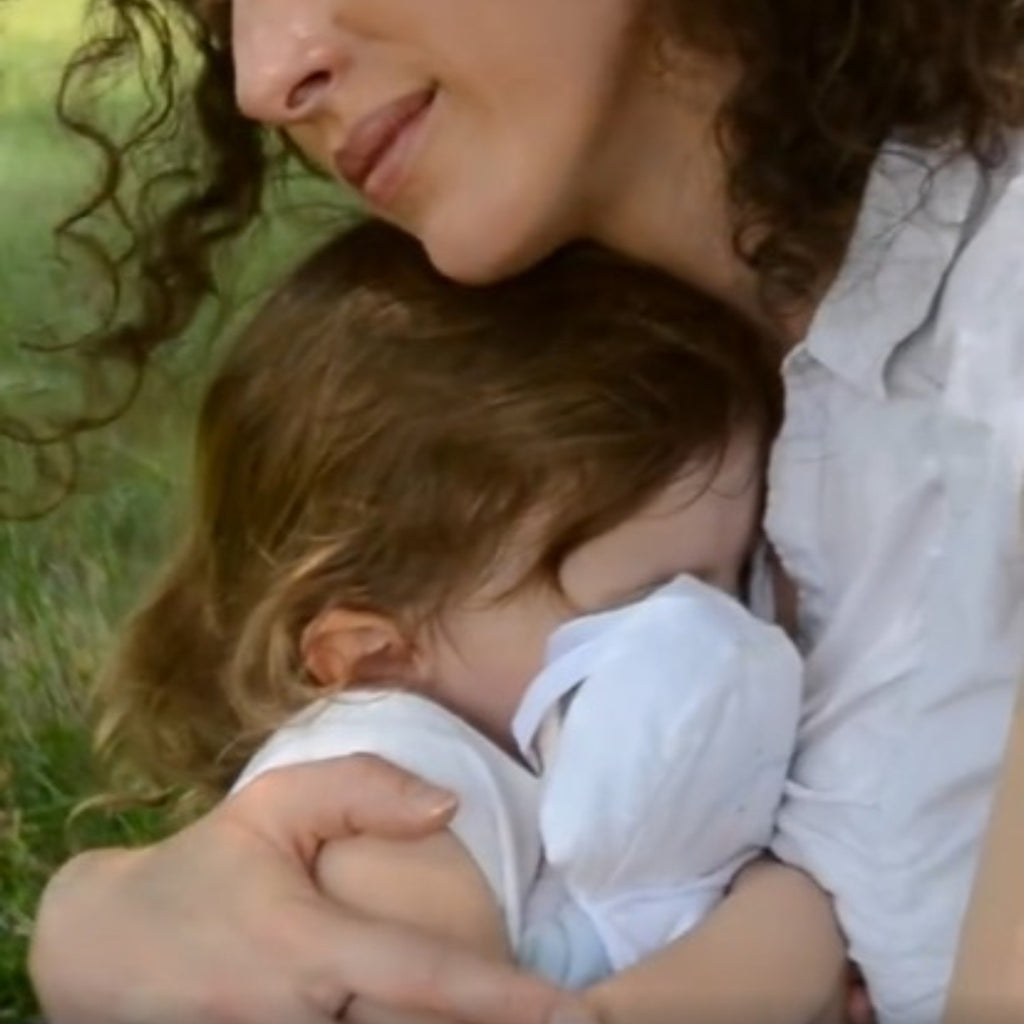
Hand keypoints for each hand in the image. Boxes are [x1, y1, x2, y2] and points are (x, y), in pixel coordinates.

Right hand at [30, 755, 591, 1023]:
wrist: (101, 952)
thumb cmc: (202, 871)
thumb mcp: (268, 807)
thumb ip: (359, 790)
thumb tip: (448, 805)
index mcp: (305, 948)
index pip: (422, 976)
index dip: (503, 997)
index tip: (574, 1009)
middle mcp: (297, 1020)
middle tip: (568, 1017)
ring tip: (521, 1017)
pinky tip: (441, 1021)